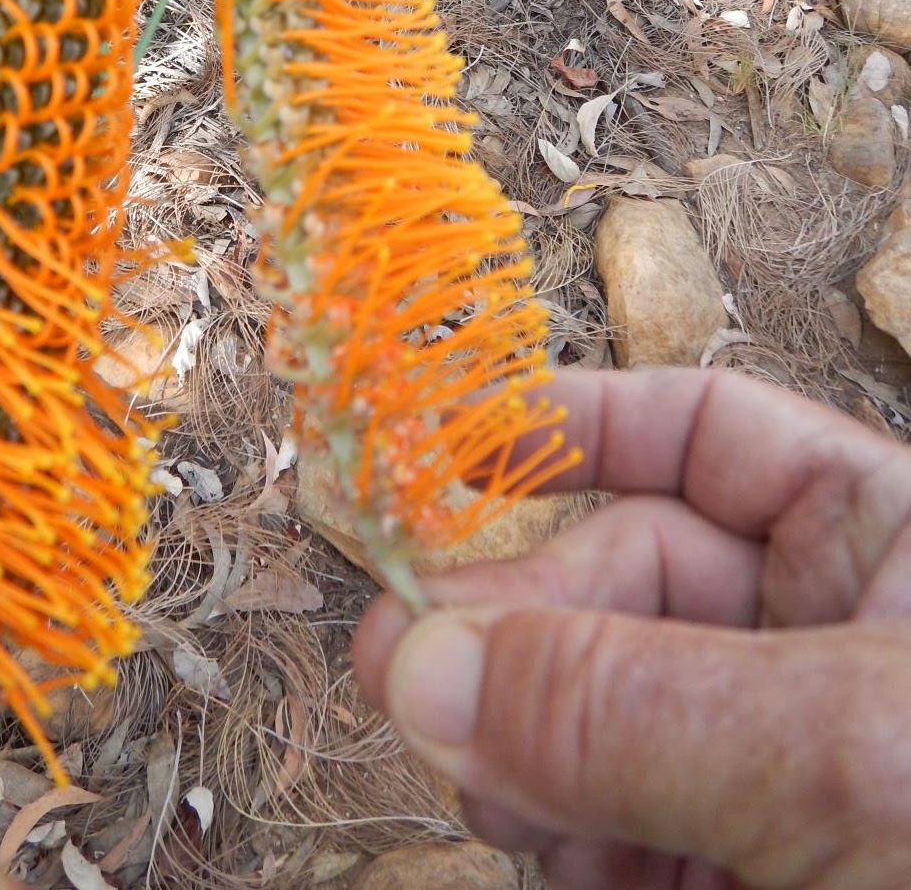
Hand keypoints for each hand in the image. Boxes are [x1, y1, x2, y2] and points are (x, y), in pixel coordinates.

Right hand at [352, 366, 910, 889]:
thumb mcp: (843, 763)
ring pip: (599, 714)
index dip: (573, 426)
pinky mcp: (750, 874)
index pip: (704, 436)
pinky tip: (572, 871)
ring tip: (504, 803)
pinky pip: (617, 833)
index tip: (443, 452)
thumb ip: (626, 704)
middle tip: (409, 681)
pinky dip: (570, 849)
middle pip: (619, 582)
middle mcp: (826, 641)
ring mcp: (780, 765)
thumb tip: (416, 657)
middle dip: (522, 628)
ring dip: (531, 752)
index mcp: (886, 544)